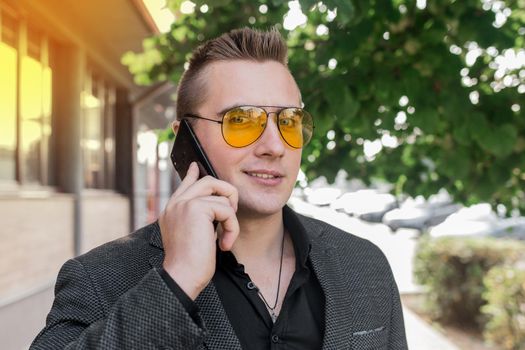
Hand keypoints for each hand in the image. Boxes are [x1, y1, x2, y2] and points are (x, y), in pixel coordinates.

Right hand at [159, 162, 238, 299]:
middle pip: (208, 181)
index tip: (196, 167)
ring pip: (222, 196)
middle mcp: (176, 204)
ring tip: (225, 239)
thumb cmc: (188, 264)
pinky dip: (232, 227)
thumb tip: (213, 207)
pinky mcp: (197, 208)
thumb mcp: (191, 236)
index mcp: (172, 210)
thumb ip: (197, 219)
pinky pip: (226, 210)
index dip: (193, 174)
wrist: (181, 276)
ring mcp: (185, 204)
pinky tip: (224, 244)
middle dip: (227, 193)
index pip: (185, 185)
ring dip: (231, 220)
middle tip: (232, 213)